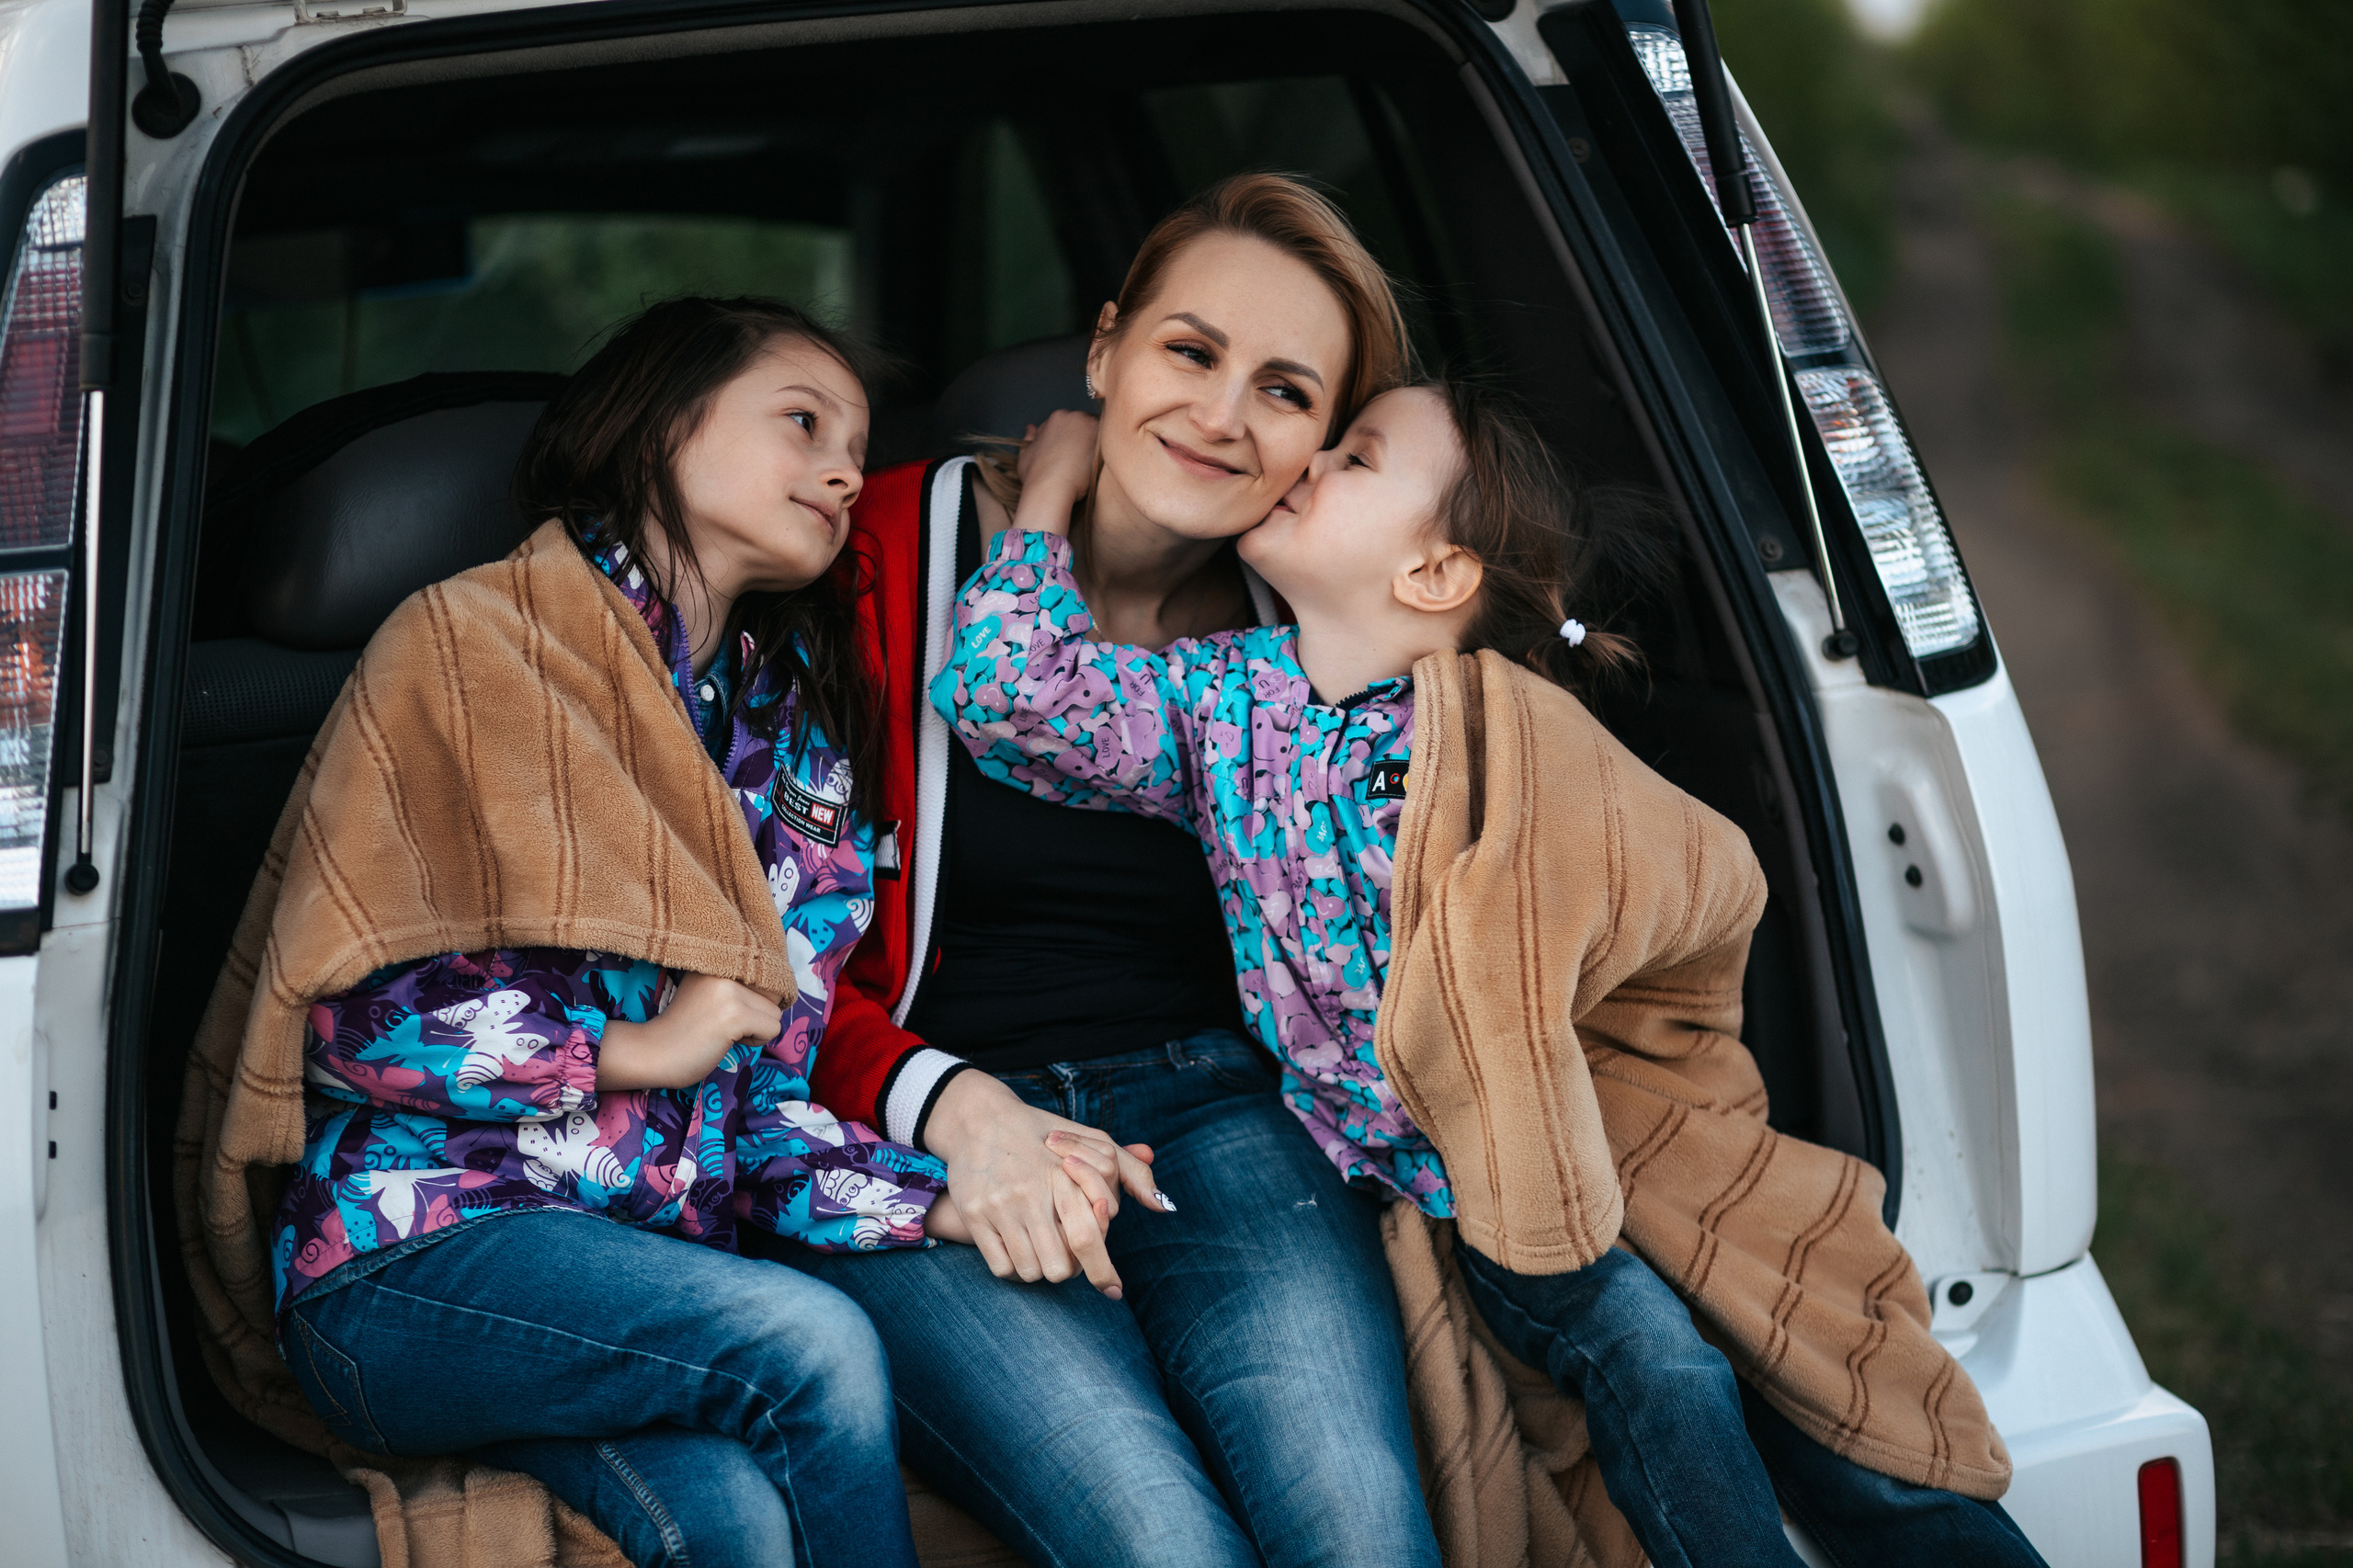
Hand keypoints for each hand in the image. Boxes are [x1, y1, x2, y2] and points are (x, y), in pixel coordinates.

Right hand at [596, 973, 782, 1090]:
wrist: (652, 1051)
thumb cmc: (683, 1028)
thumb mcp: (710, 993)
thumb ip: (737, 984)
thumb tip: (779, 993)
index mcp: (718, 959)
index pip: (764, 974)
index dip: (755, 998)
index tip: (730, 1010)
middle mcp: (725, 968)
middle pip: (773, 996)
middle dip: (755, 1016)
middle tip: (721, 1023)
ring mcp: (729, 991)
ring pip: (775, 1013)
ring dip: (755, 1029)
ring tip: (722, 1031)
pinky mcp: (734, 1015)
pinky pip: (772, 1029)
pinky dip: (754, 1041)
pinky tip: (724, 1041)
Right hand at [923, 1070, 1166, 1297]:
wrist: (979, 1119)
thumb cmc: (1044, 1134)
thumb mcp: (1091, 1140)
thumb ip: (1128, 1172)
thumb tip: (1162, 1205)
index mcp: (1064, 1175)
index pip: (1088, 1237)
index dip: (1103, 1271)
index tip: (1113, 1290)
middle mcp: (1031, 1192)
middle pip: (1060, 1266)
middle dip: (1071, 1269)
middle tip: (1070, 1258)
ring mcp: (1000, 1205)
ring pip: (1031, 1271)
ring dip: (1041, 1269)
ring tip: (1043, 1248)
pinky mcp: (974, 1215)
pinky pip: (1002, 1267)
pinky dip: (1014, 1267)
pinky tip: (1020, 1249)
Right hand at [1010, 410, 1099, 536]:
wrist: (1050, 489)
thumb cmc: (1036, 475)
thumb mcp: (1026, 454)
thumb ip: (1030, 439)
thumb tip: (1031, 428)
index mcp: (1056, 417)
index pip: (1068, 423)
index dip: (1071, 440)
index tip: (1071, 453)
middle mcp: (1073, 416)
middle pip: (1085, 424)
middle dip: (1084, 438)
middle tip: (1082, 459)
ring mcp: (1090, 425)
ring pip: (1098, 430)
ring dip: (1096, 443)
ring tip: (1089, 464)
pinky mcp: (1103, 439)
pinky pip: (1110, 440)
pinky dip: (1106, 451)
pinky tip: (1097, 466)